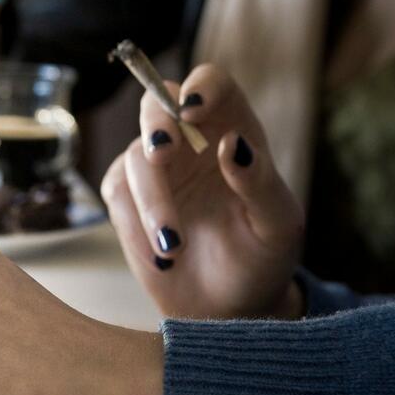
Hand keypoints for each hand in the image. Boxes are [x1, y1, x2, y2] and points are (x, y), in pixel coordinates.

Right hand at [101, 64, 305, 320]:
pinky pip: (116, 195)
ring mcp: (155, 168)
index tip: (192, 110)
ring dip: (152, 203)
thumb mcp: (277, 225)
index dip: (201, 86)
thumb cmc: (263, 258)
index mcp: (233, 131)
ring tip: (174, 248)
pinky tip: (162, 258)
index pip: (214, 85)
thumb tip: (233, 143)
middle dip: (155, 124)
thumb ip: (259, 182)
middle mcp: (190, 142)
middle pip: (156, 103)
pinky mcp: (127, 198)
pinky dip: (135, 226)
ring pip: (135, 159)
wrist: (230, 309)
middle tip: (161, 153)